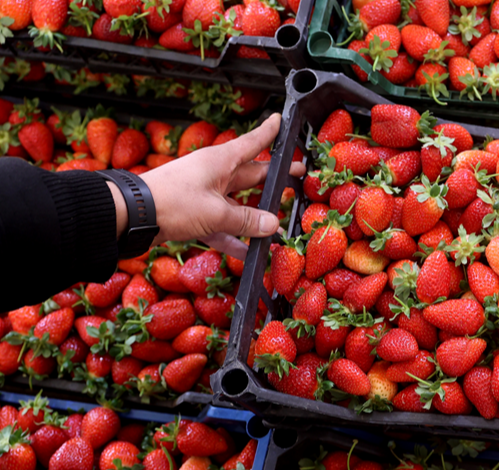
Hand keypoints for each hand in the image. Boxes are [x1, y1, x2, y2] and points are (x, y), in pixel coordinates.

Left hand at [116, 113, 290, 246]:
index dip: (269, 133)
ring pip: (239, 204)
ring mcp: (204, 194)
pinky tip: (248, 251)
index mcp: (220, 162)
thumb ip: (247, 221)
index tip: (280, 122)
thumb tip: (273, 224)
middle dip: (274, 178)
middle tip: (297, 176)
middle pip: (251, 175)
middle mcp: (214, 174)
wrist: (133, 216)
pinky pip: (222, 225)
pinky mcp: (195, 214)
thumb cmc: (173, 202)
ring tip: (278, 225)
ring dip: (256, 217)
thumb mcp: (216, 213)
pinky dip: (234, 237)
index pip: (252, 142)